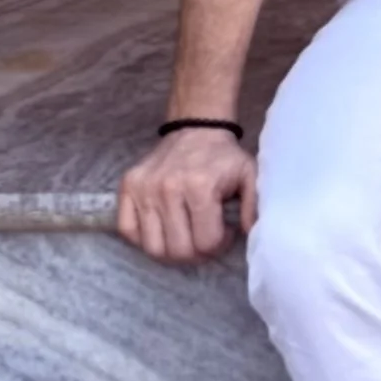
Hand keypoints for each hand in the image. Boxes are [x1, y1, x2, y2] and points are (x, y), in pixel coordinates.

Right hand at [117, 121, 257, 262]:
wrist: (196, 128)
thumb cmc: (222, 157)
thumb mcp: (249, 175)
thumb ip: (253, 206)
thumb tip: (248, 233)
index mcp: (199, 186)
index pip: (205, 243)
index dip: (219, 245)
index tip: (224, 232)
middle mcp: (167, 188)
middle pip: (178, 250)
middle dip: (196, 253)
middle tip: (204, 238)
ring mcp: (144, 188)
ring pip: (152, 247)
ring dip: (171, 250)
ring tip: (184, 236)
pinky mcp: (128, 186)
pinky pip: (127, 230)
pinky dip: (143, 239)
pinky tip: (162, 229)